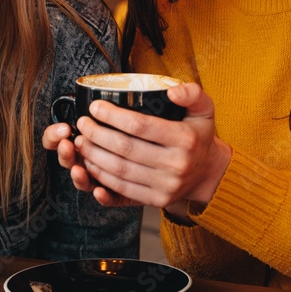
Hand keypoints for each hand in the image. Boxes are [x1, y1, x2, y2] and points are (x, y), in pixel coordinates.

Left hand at [71, 83, 231, 207]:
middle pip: (125, 148)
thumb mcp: (205, 109)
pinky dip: (102, 177)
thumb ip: (191, 93)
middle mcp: (176, 164)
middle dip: (97, 134)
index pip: (141, 125)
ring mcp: (166, 186)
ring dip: (94, 155)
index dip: (113, 116)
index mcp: (186, 139)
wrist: (209, 173)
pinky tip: (90, 164)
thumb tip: (172, 91)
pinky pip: (123, 189)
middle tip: (83, 123)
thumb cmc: (200, 136)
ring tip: (82, 141)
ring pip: (120, 170)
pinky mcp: (157, 200)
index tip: (95, 107)